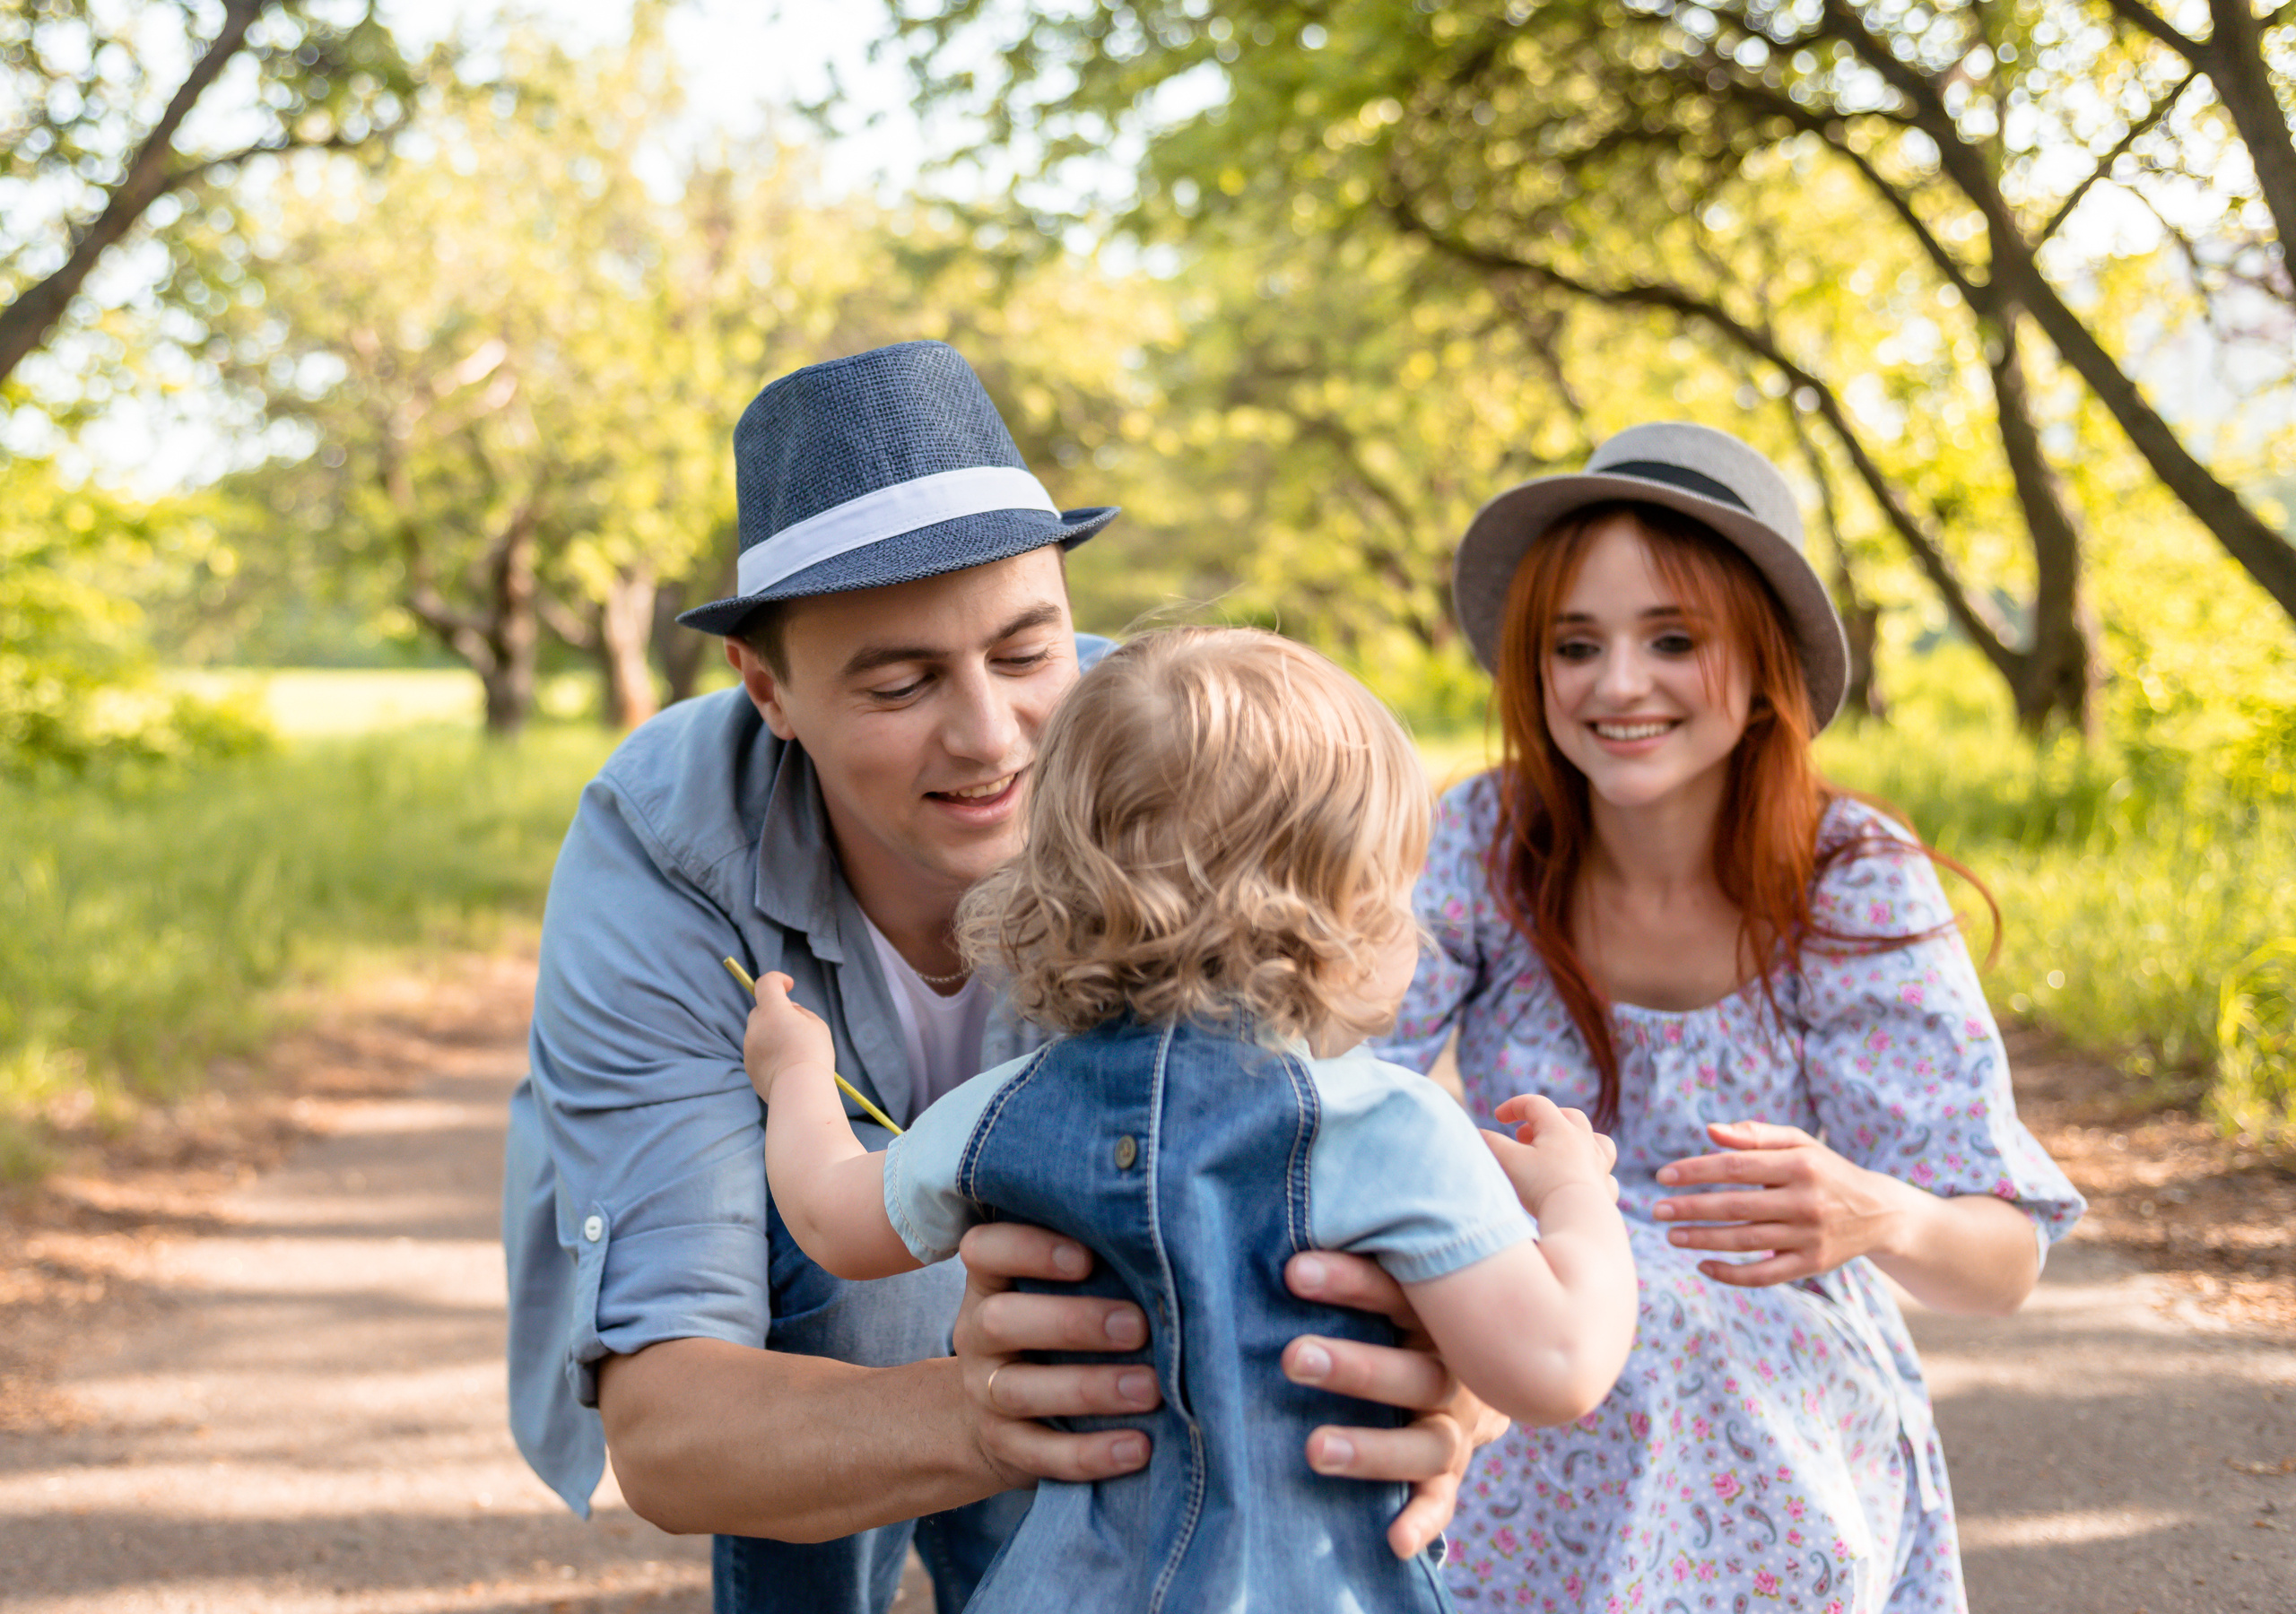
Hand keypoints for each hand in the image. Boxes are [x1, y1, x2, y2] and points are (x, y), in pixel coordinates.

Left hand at [742, 971, 835, 1101]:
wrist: (799, 1090)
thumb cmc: (813, 1053)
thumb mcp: (816, 1024)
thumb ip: (799, 1013)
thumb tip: (788, 1012)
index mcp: (772, 1010)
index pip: (765, 983)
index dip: (777, 980)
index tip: (789, 986)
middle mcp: (755, 1026)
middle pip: (761, 1009)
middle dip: (775, 1011)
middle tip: (796, 1023)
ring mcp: (749, 1048)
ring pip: (759, 1032)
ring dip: (772, 1034)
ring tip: (794, 1050)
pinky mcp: (750, 1067)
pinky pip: (759, 1052)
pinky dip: (770, 1053)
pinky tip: (787, 1065)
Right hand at [950, 1222, 1160, 1489]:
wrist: (992, 1419)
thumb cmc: (1054, 1331)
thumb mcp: (1055, 1293)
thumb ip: (1095, 1269)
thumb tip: (1174, 1249)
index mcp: (992, 1283)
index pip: (986, 1250)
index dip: (1029, 1249)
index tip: (1087, 1257)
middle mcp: (979, 1334)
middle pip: (1001, 1321)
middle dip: (1072, 1322)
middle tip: (1137, 1327)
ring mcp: (985, 1394)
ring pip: (1021, 1390)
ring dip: (1090, 1388)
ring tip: (1150, 1390)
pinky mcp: (1005, 1447)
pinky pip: (1041, 1454)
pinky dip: (1091, 1453)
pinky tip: (1138, 1448)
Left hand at [1281, 1250, 1510, 1559]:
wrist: (1501, 1343)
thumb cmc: (1418, 1293)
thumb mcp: (1407, 1263)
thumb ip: (1367, 1239)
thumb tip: (1286, 1188)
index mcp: (1443, 1313)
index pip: (1401, 1292)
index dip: (1351, 1282)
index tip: (1293, 1272)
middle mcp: (1456, 1370)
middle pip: (1416, 1371)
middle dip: (1355, 1367)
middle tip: (1293, 1359)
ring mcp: (1457, 1425)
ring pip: (1427, 1443)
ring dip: (1373, 1449)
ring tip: (1314, 1450)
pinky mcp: (1451, 1469)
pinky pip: (1442, 1499)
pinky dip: (1423, 1520)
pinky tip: (1395, 1541)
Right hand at [1483, 1093, 1620, 1213]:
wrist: (1578, 1220)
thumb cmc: (1542, 1187)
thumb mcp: (1508, 1161)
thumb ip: (1490, 1144)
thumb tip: (1477, 1134)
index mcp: (1560, 1129)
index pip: (1536, 1104)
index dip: (1514, 1107)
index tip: (1498, 1118)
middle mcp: (1585, 1142)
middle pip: (1570, 1117)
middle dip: (1545, 1122)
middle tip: (1525, 1137)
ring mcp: (1599, 1165)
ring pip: (1598, 1141)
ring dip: (1579, 1141)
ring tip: (1563, 1152)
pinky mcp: (1605, 1190)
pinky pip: (1606, 1175)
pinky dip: (1594, 1173)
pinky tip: (1582, 1182)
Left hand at [1654, 1119, 1910, 1286]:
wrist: (1879, 1213)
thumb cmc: (1825, 1170)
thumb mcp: (1799, 1143)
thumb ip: (1755, 1134)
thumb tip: (1710, 1131)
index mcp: (1799, 1165)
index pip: (1735, 1167)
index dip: (1695, 1171)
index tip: (1663, 1176)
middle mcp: (1805, 1202)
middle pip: (1736, 1206)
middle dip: (1691, 1208)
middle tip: (1656, 1210)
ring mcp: (1809, 1237)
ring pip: (1746, 1242)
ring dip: (1702, 1240)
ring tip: (1670, 1235)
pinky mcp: (1812, 1265)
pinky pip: (1765, 1275)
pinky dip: (1731, 1274)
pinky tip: (1703, 1265)